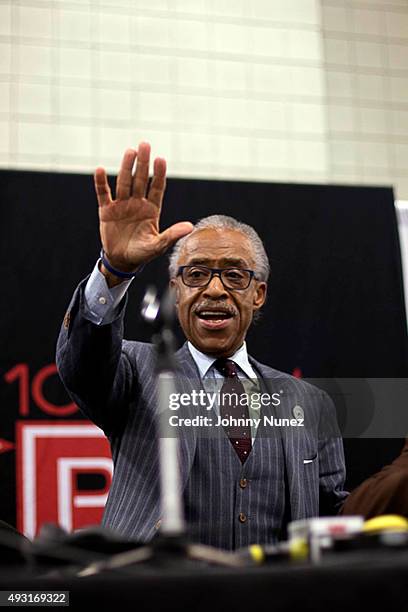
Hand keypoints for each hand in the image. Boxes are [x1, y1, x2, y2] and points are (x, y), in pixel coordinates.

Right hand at [94, 142, 192, 274]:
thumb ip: (172, 235)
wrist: (122, 261)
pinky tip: (100, 170)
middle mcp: (137, 203)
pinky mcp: (107, 211)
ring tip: (130, 151)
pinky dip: (101, 183)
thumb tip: (190, 227)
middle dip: (143, 163)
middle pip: (141, 180)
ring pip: (124, 183)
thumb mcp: (158, 245)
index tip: (161, 159)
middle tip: (145, 144)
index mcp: (152, 210)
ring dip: (126, 167)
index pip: (157, 188)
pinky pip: (103, 194)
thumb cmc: (142, 253)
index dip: (159, 174)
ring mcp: (122, 205)